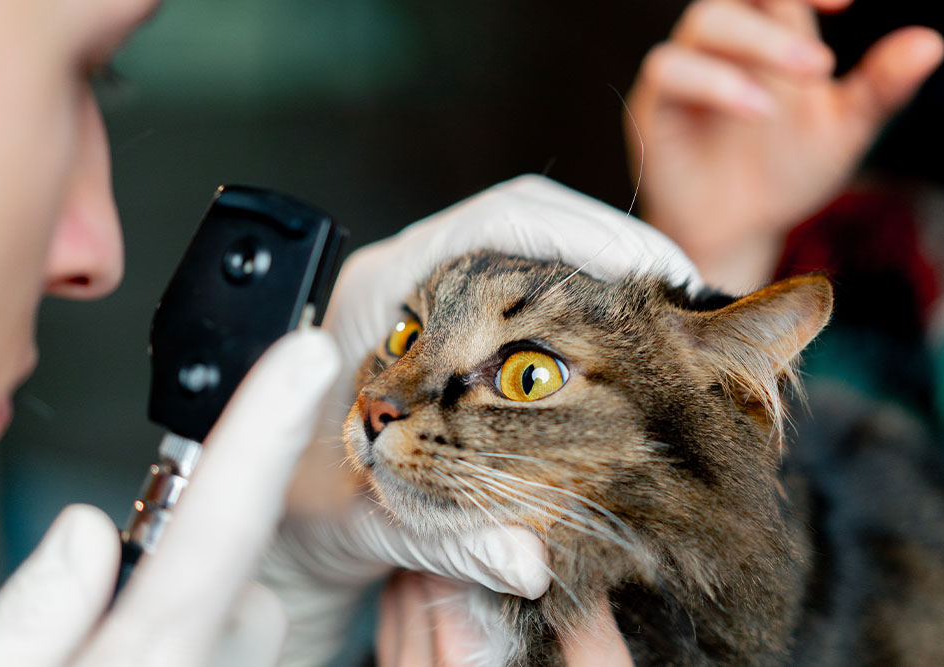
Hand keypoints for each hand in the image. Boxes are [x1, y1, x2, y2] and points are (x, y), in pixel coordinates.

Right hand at [0, 329, 339, 665]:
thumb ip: (23, 618)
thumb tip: (84, 535)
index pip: (215, 527)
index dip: (263, 429)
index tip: (304, 358)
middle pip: (234, 577)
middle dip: (186, 566)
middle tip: (98, 618)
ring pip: (238, 619)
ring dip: (186, 620)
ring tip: (102, 659)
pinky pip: (233, 650)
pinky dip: (198, 649)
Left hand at [259, 174, 698, 664]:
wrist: (270, 522)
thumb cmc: (293, 514)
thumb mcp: (359, 525)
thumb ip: (442, 540)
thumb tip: (527, 565)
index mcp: (375, 295)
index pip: (488, 225)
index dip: (578, 239)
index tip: (643, 280)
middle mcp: (406, 283)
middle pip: (526, 225)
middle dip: (608, 254)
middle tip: (673, 299)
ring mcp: (432, 302)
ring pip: (534, 253)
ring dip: (601, 280)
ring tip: (659, 319)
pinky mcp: (453, 332)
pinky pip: (529, 295)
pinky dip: (580, 315)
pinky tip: (616, 344)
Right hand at [626, 0, 943, 291]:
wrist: (737, 234)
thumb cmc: (783, 175)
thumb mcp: (843, 132)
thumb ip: (879, 88)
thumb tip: (930, 44)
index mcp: (769, 39)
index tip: (848, 2)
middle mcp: (723, 48)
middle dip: (780, 8)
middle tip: (822, 63)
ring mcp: (685, 74)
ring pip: (703, 24)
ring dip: (754, 45)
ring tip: (802, 81)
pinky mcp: (654, 107)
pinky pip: (669, 72)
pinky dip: (712, 83)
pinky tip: (755, 109)